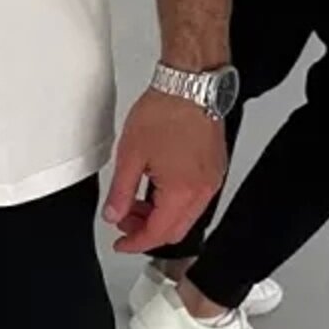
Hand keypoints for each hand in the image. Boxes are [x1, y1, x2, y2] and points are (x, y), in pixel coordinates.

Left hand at [103, 90, 226, 253]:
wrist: (190, 85)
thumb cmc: (166, 111)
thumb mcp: (130, 155)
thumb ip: (120, 192)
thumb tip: (113, 214)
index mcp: (182, 192)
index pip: (157, 233)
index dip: (135, 243)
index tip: (121, 243)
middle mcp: (203, 190)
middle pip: (174, 230)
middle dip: (147, 231)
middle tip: (124, 221)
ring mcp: (212, 180)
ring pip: (185, 216)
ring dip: (160, 216)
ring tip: (136, 201)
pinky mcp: (215, 169)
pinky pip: (195, 199)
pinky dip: (174, 202)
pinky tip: (156, 188)